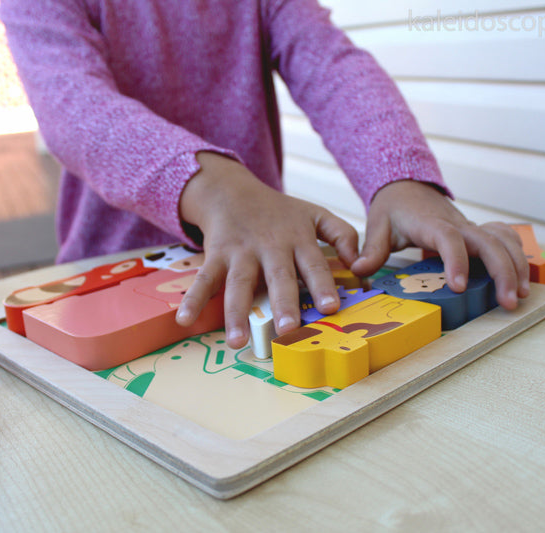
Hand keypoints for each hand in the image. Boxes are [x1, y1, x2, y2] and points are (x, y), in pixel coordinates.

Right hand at [175, 152, 358, 348]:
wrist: (232, 190)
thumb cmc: (279, 211)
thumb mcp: (316, 214)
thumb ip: (342, 235)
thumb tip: (360, 266)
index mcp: (297, 238)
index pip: (313, 263)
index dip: (322, 284)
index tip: (331, 307)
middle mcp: (270, 246)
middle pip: (277, 277)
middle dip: (283, 303)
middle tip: (287, 330)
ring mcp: (241, 252)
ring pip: (239, 284)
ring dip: (236, 313)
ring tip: (237, 341)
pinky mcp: (216, 255)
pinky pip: (203, 279)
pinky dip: (193, 299)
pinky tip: (184, 320)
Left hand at [350, 180, 529, 308]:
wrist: (406, 185)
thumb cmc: (393, 209)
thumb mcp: (377, 226)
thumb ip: (371, 250)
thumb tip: (358, 270)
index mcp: (431, 223)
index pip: (448, 239)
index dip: (456, 261)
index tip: (458, 286)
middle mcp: (457, 224)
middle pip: (489, 242)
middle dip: (502, 271)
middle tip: (509, 301)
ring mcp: (470, 228)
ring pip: (503, 241)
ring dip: (516, 267)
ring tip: (520, 296)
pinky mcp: (477, 233)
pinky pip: (505, 238)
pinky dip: (517, 254)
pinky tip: (523, 277)